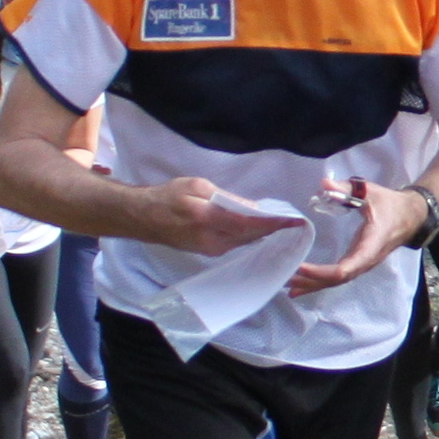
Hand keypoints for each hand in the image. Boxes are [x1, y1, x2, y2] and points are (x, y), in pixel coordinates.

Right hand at [145, 176, 304, 255]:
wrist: (144, 218)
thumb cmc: (168, 196)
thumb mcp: (197, 187)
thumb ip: (226, 198)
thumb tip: (252, 206)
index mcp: (208, 220)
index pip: (249, 224)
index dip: (273, 223)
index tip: (294, 220)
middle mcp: (212, 241)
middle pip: (250, 236)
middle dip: (273, 228)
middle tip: (293, 220)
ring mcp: (211, 250)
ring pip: (244, 241)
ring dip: (263, 233)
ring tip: (282, 222)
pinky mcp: (209, 252)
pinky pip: (235, 243)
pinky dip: (249, 235)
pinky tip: (259, 227)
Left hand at [290, 180, 429, 295]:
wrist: (412, 216)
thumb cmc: (391, 204)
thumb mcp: (371, 192)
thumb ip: (348, 188)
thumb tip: (324, 184)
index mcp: (369, 246)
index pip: (345, 269)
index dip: (321, 272)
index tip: (300, 266)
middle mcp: (365, 261)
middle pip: (335, 280)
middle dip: (310, 280)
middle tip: (284, 277)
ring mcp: (361, 264)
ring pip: (335, 282)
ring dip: (312, 284)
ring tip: (287, 286)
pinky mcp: (357, 262)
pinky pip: (337, 277)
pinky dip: (319, 282)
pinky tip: (301, 286)